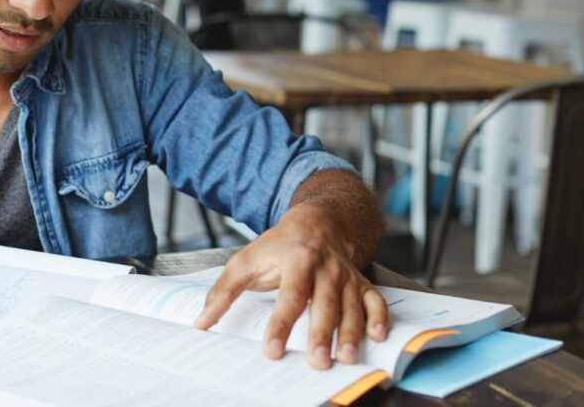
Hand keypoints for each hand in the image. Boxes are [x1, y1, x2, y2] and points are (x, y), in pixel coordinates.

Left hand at [194, 203, 387, 368]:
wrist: (317, 222)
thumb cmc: (278, 246)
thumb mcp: (245, 261)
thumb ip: (223, 291)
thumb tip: (203, 321)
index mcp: (297, 259)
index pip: (289, 295)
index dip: (281, 323)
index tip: (272, 349)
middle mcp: (326, 268)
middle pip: (324, 305)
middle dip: (321, 334)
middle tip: (317, 362)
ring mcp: (347, 277)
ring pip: (351, 307)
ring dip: (351, 333)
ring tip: (346, 358)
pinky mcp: (362, 284)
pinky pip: (376, 301)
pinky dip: (380, 318)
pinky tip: (379, 338)